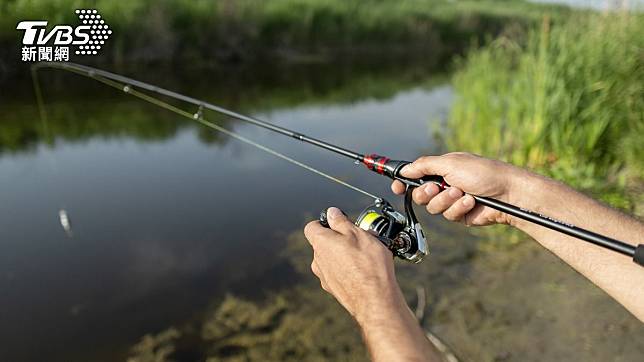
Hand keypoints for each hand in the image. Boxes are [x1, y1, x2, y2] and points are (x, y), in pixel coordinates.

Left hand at [303, 207, 404, 323]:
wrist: (375, 300)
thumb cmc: (368, 266)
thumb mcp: (358, 233)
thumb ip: (341, 221)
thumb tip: (332, 213)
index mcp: (320, 243)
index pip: (312, 227)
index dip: (324, 222)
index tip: (338, 222)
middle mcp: (317, 260)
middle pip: (323, 243)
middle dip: (339, 239)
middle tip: (358, 240)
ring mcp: (324, 276)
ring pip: (331, 259)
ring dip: (344, 255)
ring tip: (364, 257)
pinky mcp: (333, 289)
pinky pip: (337, 273)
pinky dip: (347, 270)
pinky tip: (363, 271)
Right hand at [391, 152, 521, 225]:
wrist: (507, 193)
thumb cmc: (483, 173)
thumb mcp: (451, 163)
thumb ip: (424, 165)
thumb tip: (404, 169)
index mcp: (441, 168)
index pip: (415, 175)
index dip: (403, 181)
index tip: (396, 186)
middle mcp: (445, 184)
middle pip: (419, 194)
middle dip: (426, 192)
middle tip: (436, 188)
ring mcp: (452, 201)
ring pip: (433, 207)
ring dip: (446, 199)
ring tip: (462, 193)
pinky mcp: (460, 215)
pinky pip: (448, 215)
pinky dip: (458, 208)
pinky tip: (471, 202)